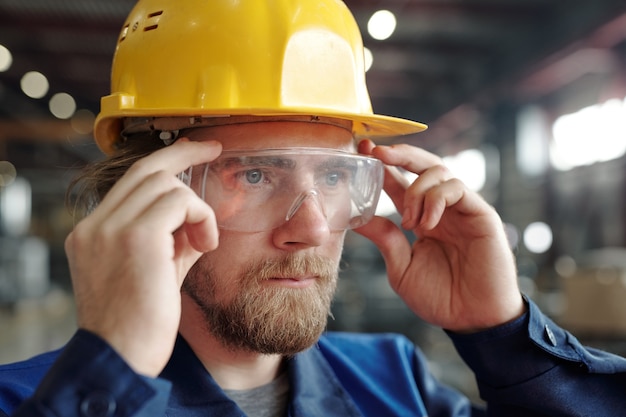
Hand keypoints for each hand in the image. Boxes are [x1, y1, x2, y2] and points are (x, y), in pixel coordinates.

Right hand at [64, 139, 220, 375]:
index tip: (190, 152)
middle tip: (213, 148)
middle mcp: (95, 226)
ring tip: (203, 242)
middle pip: (145, 169)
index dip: (164, 163)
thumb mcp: (155, 272)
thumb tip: (197, 219)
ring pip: (165, 183)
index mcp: (92, 233)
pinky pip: (180, 202)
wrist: (122, 358)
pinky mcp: (136, 237)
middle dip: (184, 154)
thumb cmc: (140, 323)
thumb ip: (171, 240)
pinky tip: (205, 245)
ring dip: (196, 208)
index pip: (129, 182)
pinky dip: (201, 217)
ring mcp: (110, 228)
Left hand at [355, 140, 523, 332]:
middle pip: (422, 165)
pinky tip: (426, 224)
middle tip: (377, 152)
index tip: (362, 151)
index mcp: (422, 218)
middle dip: (399, 154)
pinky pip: (457, 189)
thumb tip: (356, 218)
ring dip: (416, 190)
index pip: (401, 183)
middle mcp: (442, 208)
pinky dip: (435, 199)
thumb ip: (384, 239)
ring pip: (439, 171)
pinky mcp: (481, 214)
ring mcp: (462, 209)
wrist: (473, 320)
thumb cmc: (440, 297)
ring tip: (409, 221)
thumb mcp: (401, 267)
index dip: (383, 166)